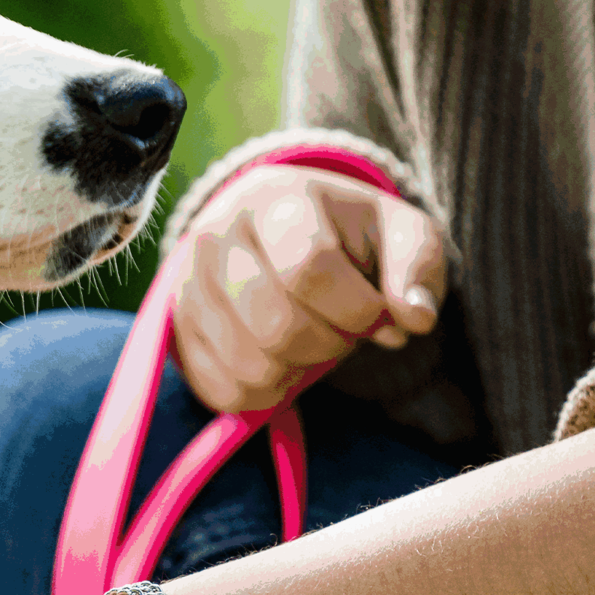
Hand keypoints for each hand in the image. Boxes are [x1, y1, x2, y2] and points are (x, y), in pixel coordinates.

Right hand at [167, 164, 447, 412]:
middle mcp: (215, 235)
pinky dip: (260, 395)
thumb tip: (412, 318)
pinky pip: (218, 390)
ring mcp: (185, 286)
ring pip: (246, 364)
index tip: (375, 315)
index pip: (309, 267)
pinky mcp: (175, 330)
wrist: (280, 232)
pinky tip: (281, 369)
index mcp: (274, 199)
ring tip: (310, 348)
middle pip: (273, 324)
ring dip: (295, 373)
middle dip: (326, 345)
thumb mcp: (399, 235)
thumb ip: (419, 267)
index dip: (355, 309)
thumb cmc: (348, 236)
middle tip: (341, 334)